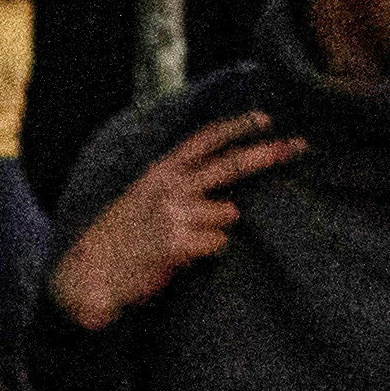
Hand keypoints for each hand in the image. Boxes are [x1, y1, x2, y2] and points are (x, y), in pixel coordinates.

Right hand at [47, 107, 306, 331]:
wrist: (90, 271)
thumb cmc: (122, 237)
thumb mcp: (144, 197)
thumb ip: (180, 185)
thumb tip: (229, 192)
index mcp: (161, 171)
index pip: (204, 139)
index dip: (236, 126)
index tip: (265, 119)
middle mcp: (170, 186)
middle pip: (231, 164)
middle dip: (268, 153)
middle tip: (298, 146)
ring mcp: (175, 213)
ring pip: (228, 214)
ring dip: (217, 229)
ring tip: (187, 241)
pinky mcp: (177, 243)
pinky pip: (217, 244)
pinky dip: (207, 251)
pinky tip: (181, 257)